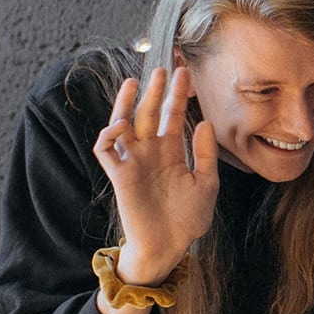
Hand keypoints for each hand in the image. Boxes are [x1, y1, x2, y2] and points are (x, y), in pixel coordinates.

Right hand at [91, 67, 218, 284]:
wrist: (170, 246)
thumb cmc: (188, 218)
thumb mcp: (207, 183)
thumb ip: (205, 154)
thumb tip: (205, 122)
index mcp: (171, 152)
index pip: (173, 116)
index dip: (178, 95)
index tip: (186, 73)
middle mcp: (150, 152)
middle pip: (149, 113)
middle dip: (154, 91)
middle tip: (163, 68)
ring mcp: (133, 162)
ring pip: (124, 124)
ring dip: (126, 104)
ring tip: (134, 83)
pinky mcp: (119, 176)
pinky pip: (106, 150)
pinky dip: (108, 135)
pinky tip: (119, 124)